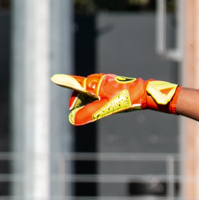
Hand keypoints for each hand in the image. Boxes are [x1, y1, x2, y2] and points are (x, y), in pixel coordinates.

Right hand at [50, 73, 181, 124]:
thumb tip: (73, 120)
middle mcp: (99, 80)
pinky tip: (99, 106)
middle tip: (74, 112)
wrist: (144, 93)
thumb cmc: (125, 99)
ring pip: (91, 90)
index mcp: (95, 83)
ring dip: (85, 100)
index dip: (66, 82)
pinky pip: (99, 91)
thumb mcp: (106, 108)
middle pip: (82, 89)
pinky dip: (94, 99)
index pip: (77, 83)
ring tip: (85, 111)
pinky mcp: (113, 85)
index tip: (54, 79)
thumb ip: (89, 113)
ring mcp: (107, 82)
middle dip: (77, 100)